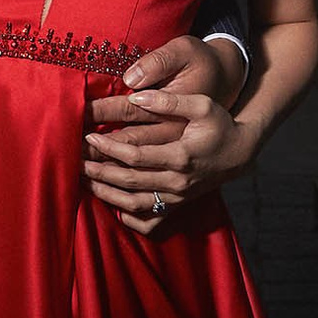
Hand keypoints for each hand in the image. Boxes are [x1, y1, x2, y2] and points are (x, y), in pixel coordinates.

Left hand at [82, 36, 257, 233]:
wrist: (240, 153)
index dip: (109, 148)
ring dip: (107, 195)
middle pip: (129, 182)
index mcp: (181, 156)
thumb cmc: (220, 125)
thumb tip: (136, 97)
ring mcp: (177, 197)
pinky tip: (112, 206)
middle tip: (77, 161)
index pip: (135, 156)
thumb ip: (169, 101)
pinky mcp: (178, 205)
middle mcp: (177, 181)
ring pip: (135, 203)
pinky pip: (150, 220)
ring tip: (86, 181)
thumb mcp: (202, 105)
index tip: (90, 138)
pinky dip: (128, 218)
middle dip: (100, 172)